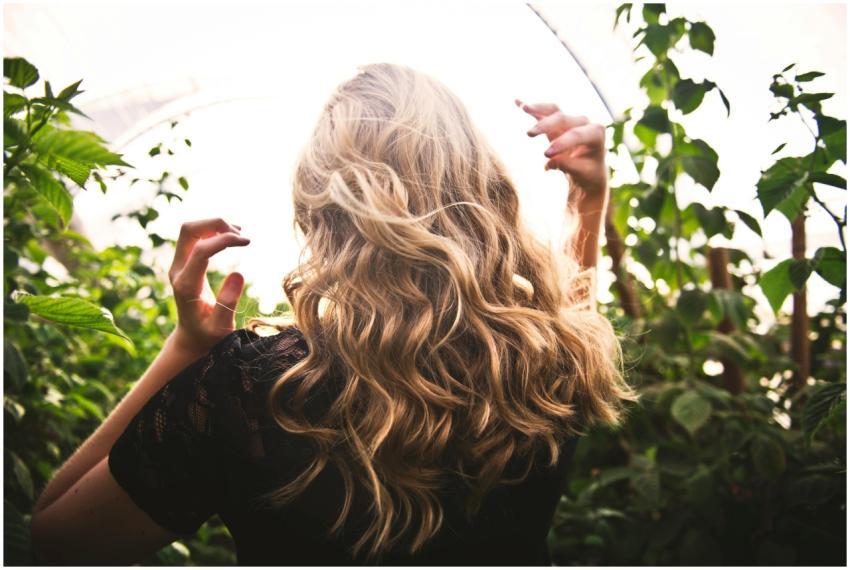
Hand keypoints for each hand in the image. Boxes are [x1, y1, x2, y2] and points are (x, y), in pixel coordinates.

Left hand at [167, 218, 249, 356]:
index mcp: (186, 285)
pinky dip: (212, 231)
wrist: (192, 338)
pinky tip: (230, 237)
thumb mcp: (221, 327)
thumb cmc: (209, 335)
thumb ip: (228, 303)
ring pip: (190, 230)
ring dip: (214, 226)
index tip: (247, 242)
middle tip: (241, 235)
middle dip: (215, 224)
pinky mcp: (184, 263)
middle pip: (189, 230)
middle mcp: (177, 271)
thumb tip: (238, 273)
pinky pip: (194, 237)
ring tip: (239, 235)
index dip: (224, 240)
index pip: (201, 249)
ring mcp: (178, 265)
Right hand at [516, 99, 608, 198]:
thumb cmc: (588, 172)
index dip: (561, 142)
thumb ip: (568, 166)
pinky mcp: (558, 122)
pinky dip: (533, 109)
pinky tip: (517, 102)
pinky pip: (545, 112)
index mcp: (596, 133)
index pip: (576, 135)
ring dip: (538, 108)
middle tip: (529, 134)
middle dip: (545, 125)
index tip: (546, 155)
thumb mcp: (582, 173)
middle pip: (563, 119)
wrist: (589, 170)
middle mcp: (584, 122)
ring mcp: (571, 120)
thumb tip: (549, 163)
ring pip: (554, 111)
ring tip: (524, 108)